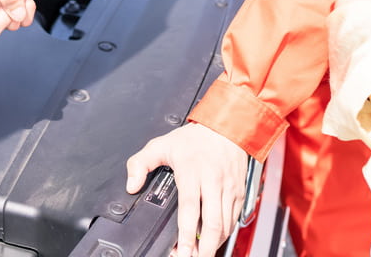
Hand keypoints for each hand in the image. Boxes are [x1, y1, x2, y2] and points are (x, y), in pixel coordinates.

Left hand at [125, 124, 247, 256]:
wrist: (227, 126)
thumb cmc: (195, 138)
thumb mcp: (161, 144)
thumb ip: (140, 163)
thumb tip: (131, 185)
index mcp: (192, 171)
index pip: (190, 209)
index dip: (187, 234)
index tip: (181, 251)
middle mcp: (212, 181)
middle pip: (212, 223)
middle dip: (203, 248)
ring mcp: (228, 188)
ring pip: (225, 225)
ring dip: (214, 244)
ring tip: (200, 254)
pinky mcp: (239, 192)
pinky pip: (233, 219)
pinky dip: (224, 233)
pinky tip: (214, 239)